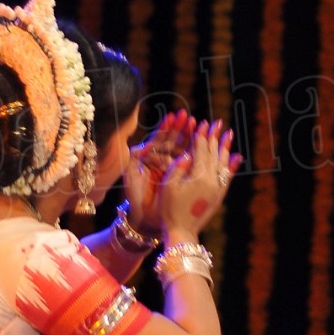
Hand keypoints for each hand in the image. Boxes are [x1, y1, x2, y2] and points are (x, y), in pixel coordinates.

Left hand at [124, 109, 197, 234]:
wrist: (144, 218)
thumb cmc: (134, 196)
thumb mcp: (130, 174)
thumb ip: (135, 156)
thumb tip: (146, 143)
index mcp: (151, 158)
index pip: (160, 139)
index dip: (166, 127)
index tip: (172, 116)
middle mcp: (164, 161)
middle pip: (174, 140)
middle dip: (180, 128)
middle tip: (187, 116)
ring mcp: (175, 169)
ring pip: (183, 149)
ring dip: (190, 136)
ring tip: (196, 124)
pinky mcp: (183, 178)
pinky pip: (190, 163)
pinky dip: (196, 152)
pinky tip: (202, 142)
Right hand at [158, 121, 240, 240]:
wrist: (183, 231)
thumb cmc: (170, 209)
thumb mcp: (169, 186)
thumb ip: (179, 167)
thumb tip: (189, 153)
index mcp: (198, 176)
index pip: (200, 150)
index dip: (201, 135)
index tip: (202, 123)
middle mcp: (211, 180)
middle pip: (213, 153)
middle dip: (214, 136)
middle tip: (218, 122)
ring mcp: (218, 188)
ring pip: (223, 162)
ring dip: (225, 147)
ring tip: (229, 133)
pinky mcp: (220, 195)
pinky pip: (228, 176)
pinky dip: (232, 165)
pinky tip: (236, 157)